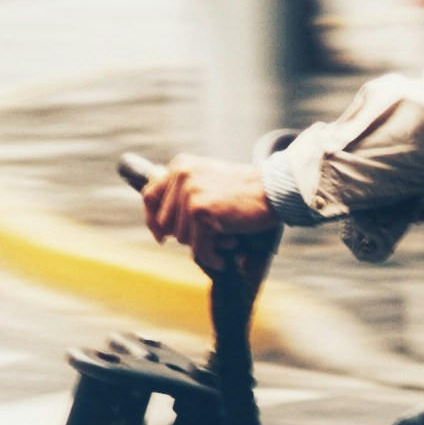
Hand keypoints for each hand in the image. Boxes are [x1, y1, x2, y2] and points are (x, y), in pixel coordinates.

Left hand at [139, 157, 281, 260]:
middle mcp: (181, 176)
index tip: (160, 236)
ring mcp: (189, 193)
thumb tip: (161, 226)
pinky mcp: (200, 211)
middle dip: (187, 235)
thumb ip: (185, 193)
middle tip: (213, 237)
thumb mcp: (209, 180)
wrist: (274, 190)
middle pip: (166, 222)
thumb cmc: (247, 190)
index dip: (152, 219)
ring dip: (204, 245)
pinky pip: (198, 247)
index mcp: (180, 166)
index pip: (150, 195)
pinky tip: (223, 258)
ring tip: (227, 238)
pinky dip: (211, 258)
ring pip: (182, 237)